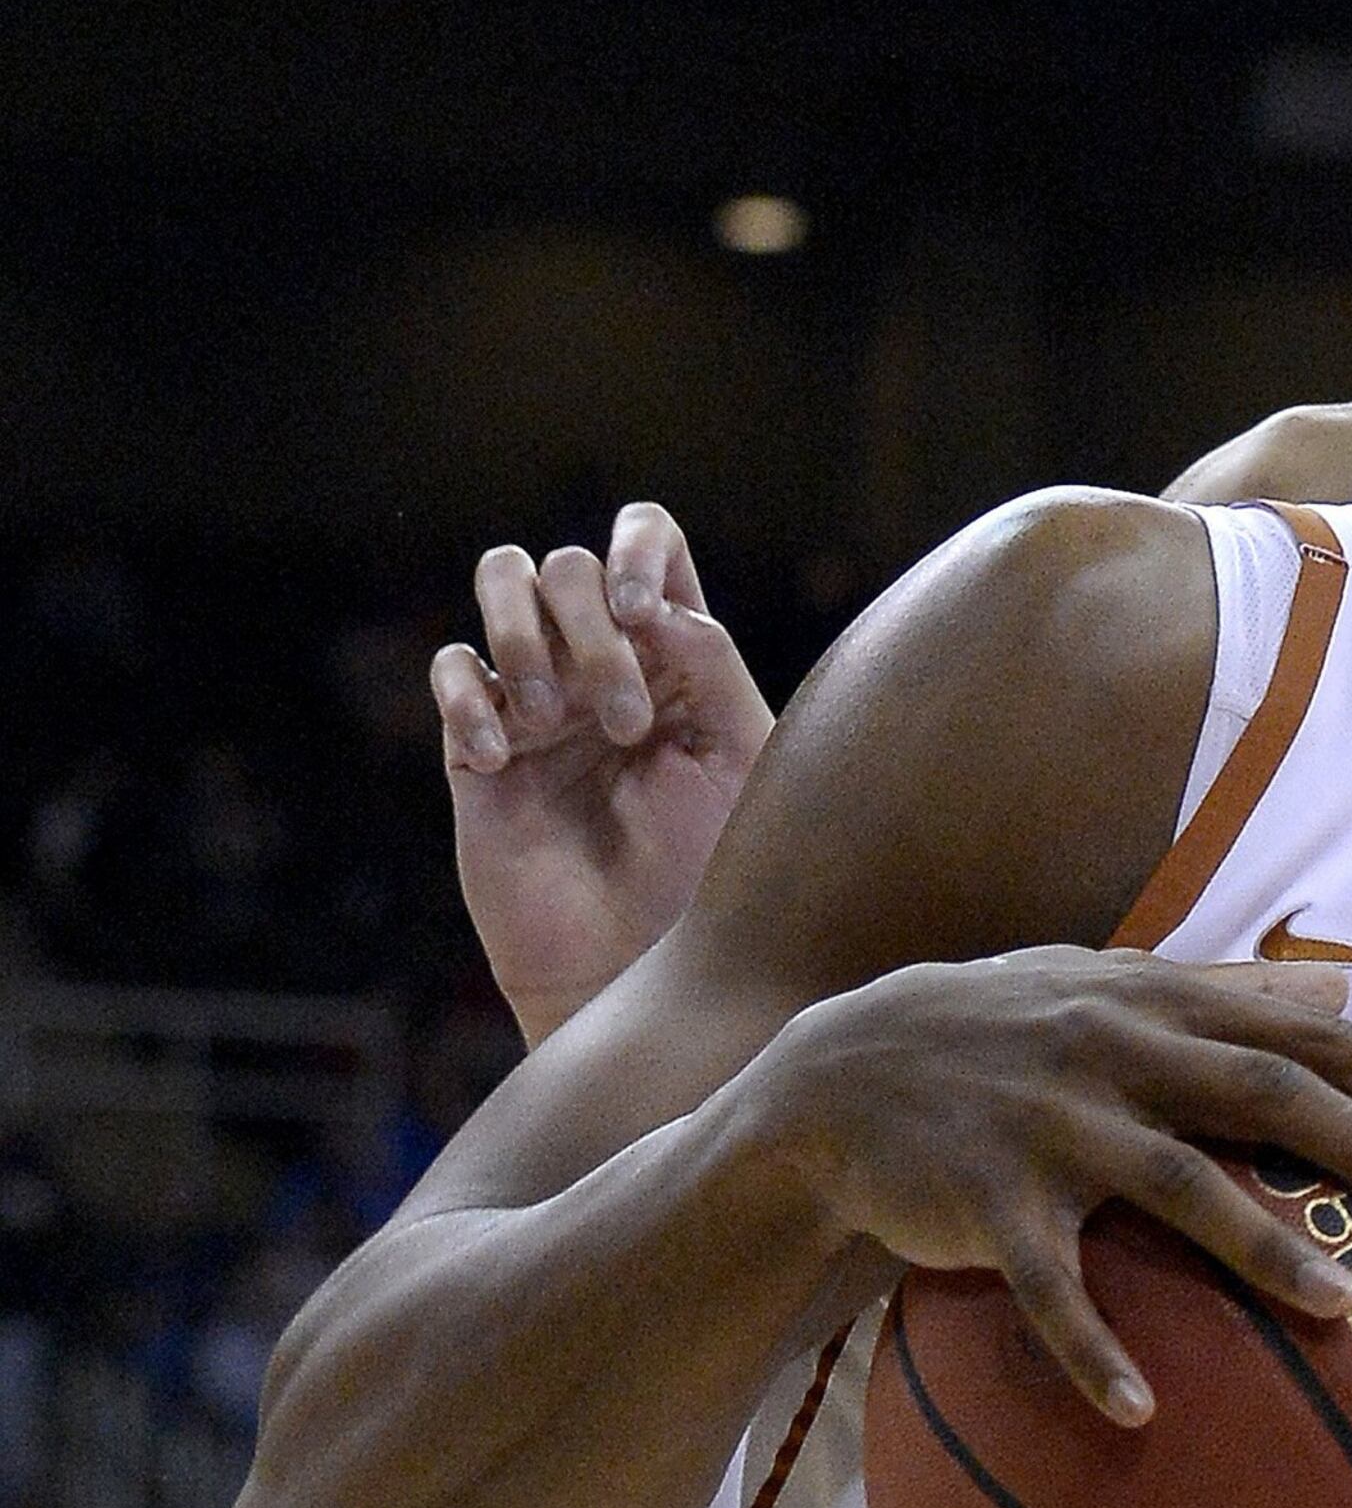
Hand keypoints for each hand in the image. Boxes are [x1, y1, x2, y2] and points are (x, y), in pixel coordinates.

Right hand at [432, 505, 776, 1044]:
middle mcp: (604, 662)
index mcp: (677, 655)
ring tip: (555, 722)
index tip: (645, 613)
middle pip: (568, 564)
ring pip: (501, 580)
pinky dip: (472, 700)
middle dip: (593, 630)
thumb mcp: (741, 763)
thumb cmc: (708, 873)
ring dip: (529, 639)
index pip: (648, 540)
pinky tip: (502, 762)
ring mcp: (538, 698)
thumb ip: (714, 670)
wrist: (641, 968)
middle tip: (626, 726)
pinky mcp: (478, 747)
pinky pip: (453, 672)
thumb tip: (658, 607)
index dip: (639, 545)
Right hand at [753, 948, 1351, 1423]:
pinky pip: (1049, 1289)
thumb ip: (1233, 994)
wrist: (834, 1077)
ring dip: (1261, 1248)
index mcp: (1157, 1006)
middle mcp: (1116, 1055)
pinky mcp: (987, 1204)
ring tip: (1342, 1308)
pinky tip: (1142, 1412)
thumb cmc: (1002, 1034)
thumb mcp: (1110, 989)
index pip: (1301, 1034)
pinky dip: (1093, 1349)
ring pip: (1175, 1186)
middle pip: (1263, 1095)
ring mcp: (1051, 1128)